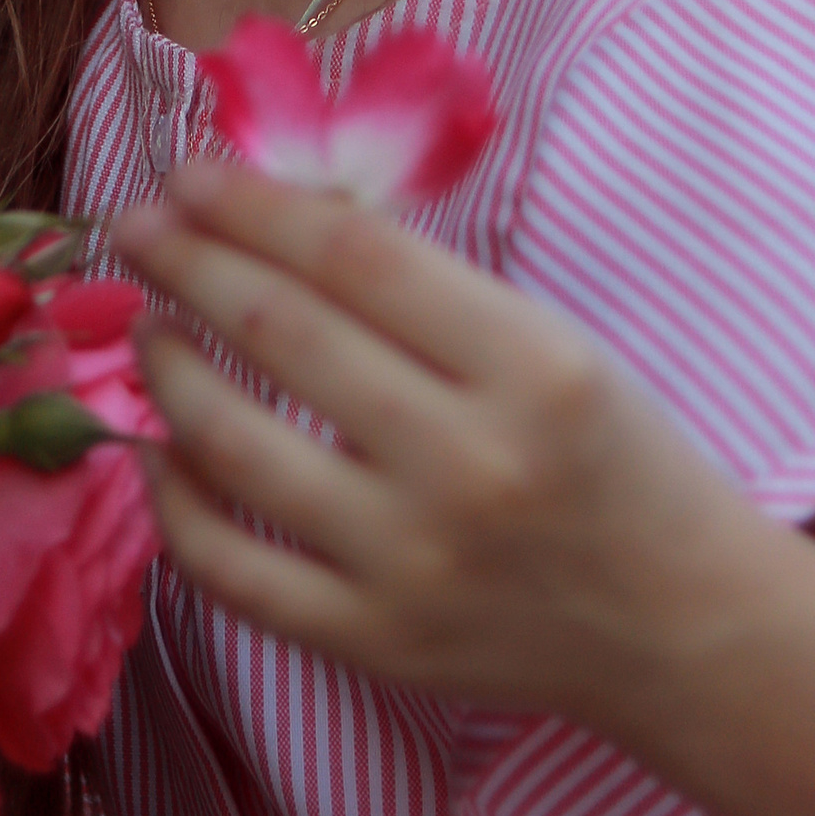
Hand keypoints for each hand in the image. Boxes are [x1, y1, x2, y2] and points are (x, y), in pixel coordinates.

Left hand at [113, 160, 779, 739]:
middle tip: (135, 225)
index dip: (254, 204)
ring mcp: (412, 564)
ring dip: (168, 369)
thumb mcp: (550, 341)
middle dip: (188, 262)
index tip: (190, 172)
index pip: (353, 258)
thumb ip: (421, 288)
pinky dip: (175, 501)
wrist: (678, 625)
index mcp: (531, 365)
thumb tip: (269, 212)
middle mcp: (467, 463)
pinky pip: (233, 571)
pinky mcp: (374, 643)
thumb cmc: (611, 454)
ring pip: (237, 448)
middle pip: (283, 335)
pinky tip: (158, 448)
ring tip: (144, 323)